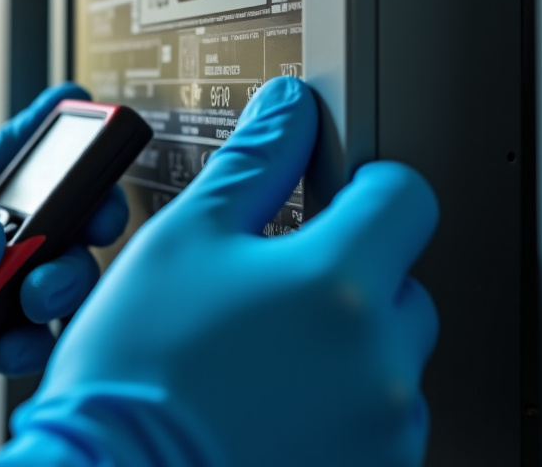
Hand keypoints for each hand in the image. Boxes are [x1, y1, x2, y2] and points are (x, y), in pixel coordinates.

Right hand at [0, 77, 438, 466]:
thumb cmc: (136, 377)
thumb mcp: (181, 243)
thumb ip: (252, 165)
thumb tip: (288, 111)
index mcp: (338, 283)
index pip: (404, 197)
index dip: (367, 187)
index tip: (339, 199)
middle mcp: (379, 360)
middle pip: (401, 284)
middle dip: (347, 280)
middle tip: (269, 298)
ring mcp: (383, 429)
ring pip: (389, 361)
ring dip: (344, 352)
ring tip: (260, 366)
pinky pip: (377, 425)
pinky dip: (338, 414)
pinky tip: (271, 412)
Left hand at [0, 83, 129, 465]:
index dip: (39, 127)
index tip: (76, 101)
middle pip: (55, 214)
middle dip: (85, 212)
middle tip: (94, 223)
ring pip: (62, 272)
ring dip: (62, 283)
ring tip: (33, 300)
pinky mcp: (4, 341)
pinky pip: (42, 334)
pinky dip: (35, 341)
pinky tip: (6, 347)